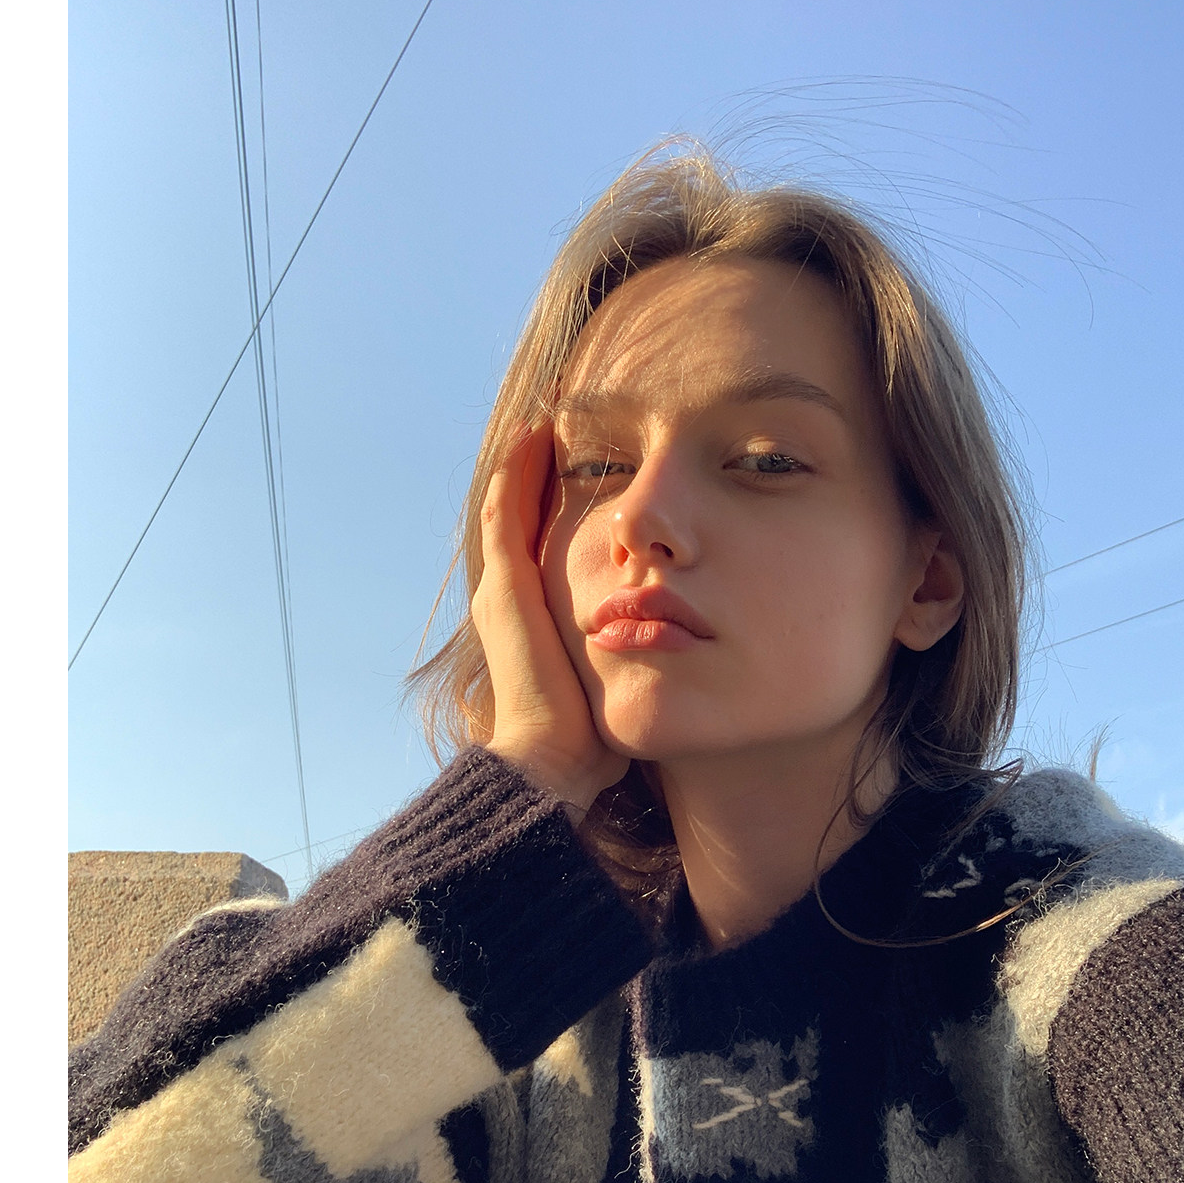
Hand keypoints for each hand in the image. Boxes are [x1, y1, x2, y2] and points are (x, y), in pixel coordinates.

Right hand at [472, 425, 628, 817]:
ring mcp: (503, 590)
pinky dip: (520, 472)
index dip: (565, 505)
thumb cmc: (591, 740)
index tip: (597, 468)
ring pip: (510, 505)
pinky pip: (507, 512)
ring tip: (551, 417)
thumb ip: (637, 656)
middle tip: (565, 425)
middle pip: (524, 517)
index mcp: (537, 618)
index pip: (545, 544)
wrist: (551, 765)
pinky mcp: (506, 588)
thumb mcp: (620, 681)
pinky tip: (537, 435)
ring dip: (528, 460)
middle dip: (544, 473)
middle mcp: (511, 597)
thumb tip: (680, 643)